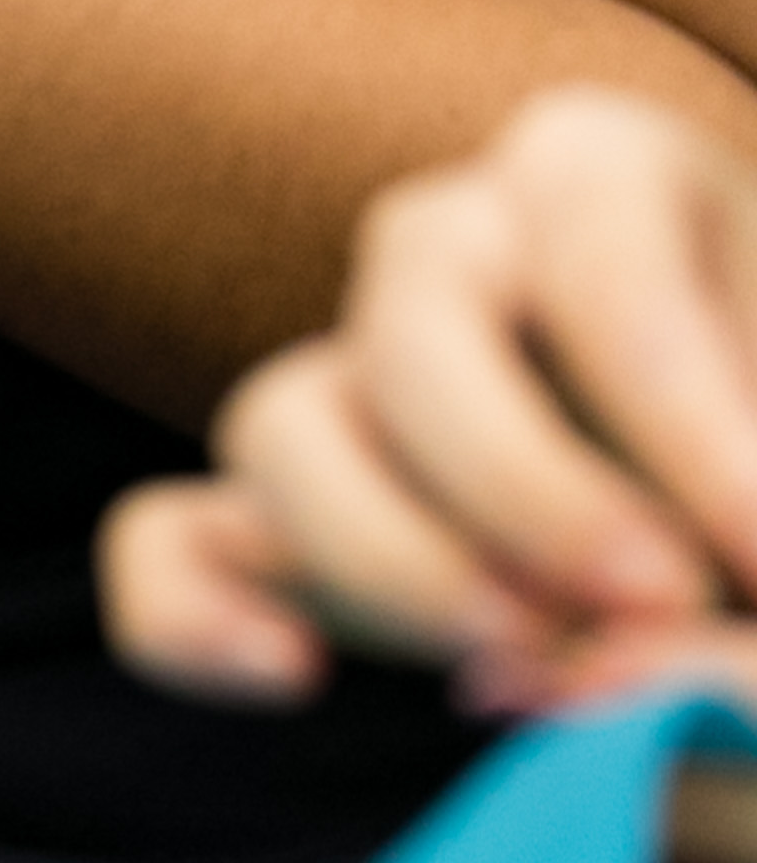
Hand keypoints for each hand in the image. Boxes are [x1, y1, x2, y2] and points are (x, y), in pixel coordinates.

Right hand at [101, 85, 756, 711]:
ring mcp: (353, 390)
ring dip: (388, 560)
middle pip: (412, 319)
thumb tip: (631, 670)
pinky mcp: (286, 528)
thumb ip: (755, 571)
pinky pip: (164, 542)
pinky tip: (296, 678)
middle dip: (522, 485)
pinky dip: (195, 612)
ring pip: (278, 424)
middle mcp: (459, 258)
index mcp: (611, 185)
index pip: (595, 234)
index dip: (675, 405)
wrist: (745, 551)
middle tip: (654, 605)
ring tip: (531, 666)